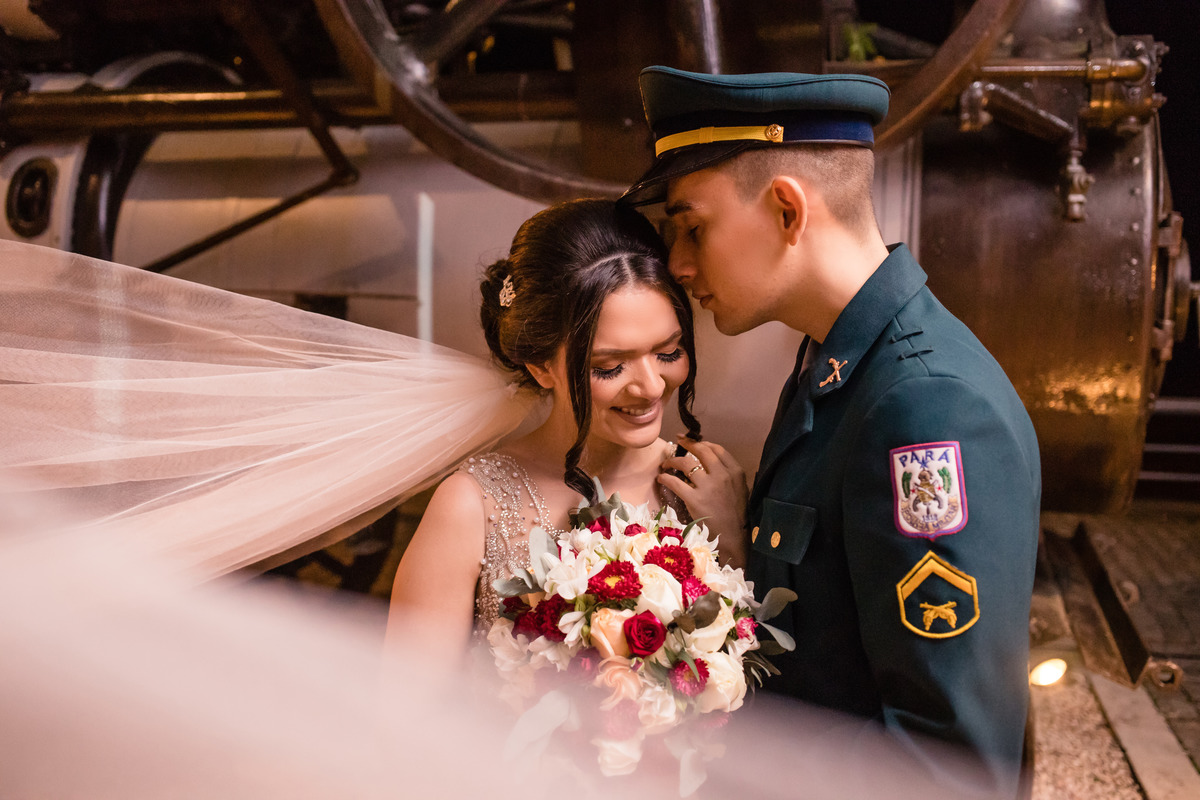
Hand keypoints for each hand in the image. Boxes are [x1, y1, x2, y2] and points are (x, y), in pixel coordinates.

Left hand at [658, 436, 747, 567]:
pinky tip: (661, 478)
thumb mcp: (741, 489)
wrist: (733, 537)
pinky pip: (675, 482)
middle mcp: (722, 475)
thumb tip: (712, 462)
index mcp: (735, 472)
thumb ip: (730, 474)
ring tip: (666, 463)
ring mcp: (707, 486)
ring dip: (672, 460)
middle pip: (701, 451)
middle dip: (687, 444)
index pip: (717, 449)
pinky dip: (665, 478)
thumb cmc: (737, 515)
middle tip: (678, 442)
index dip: (703, 443)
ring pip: (685, 463)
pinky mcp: (694, 499)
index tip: (694, 442)